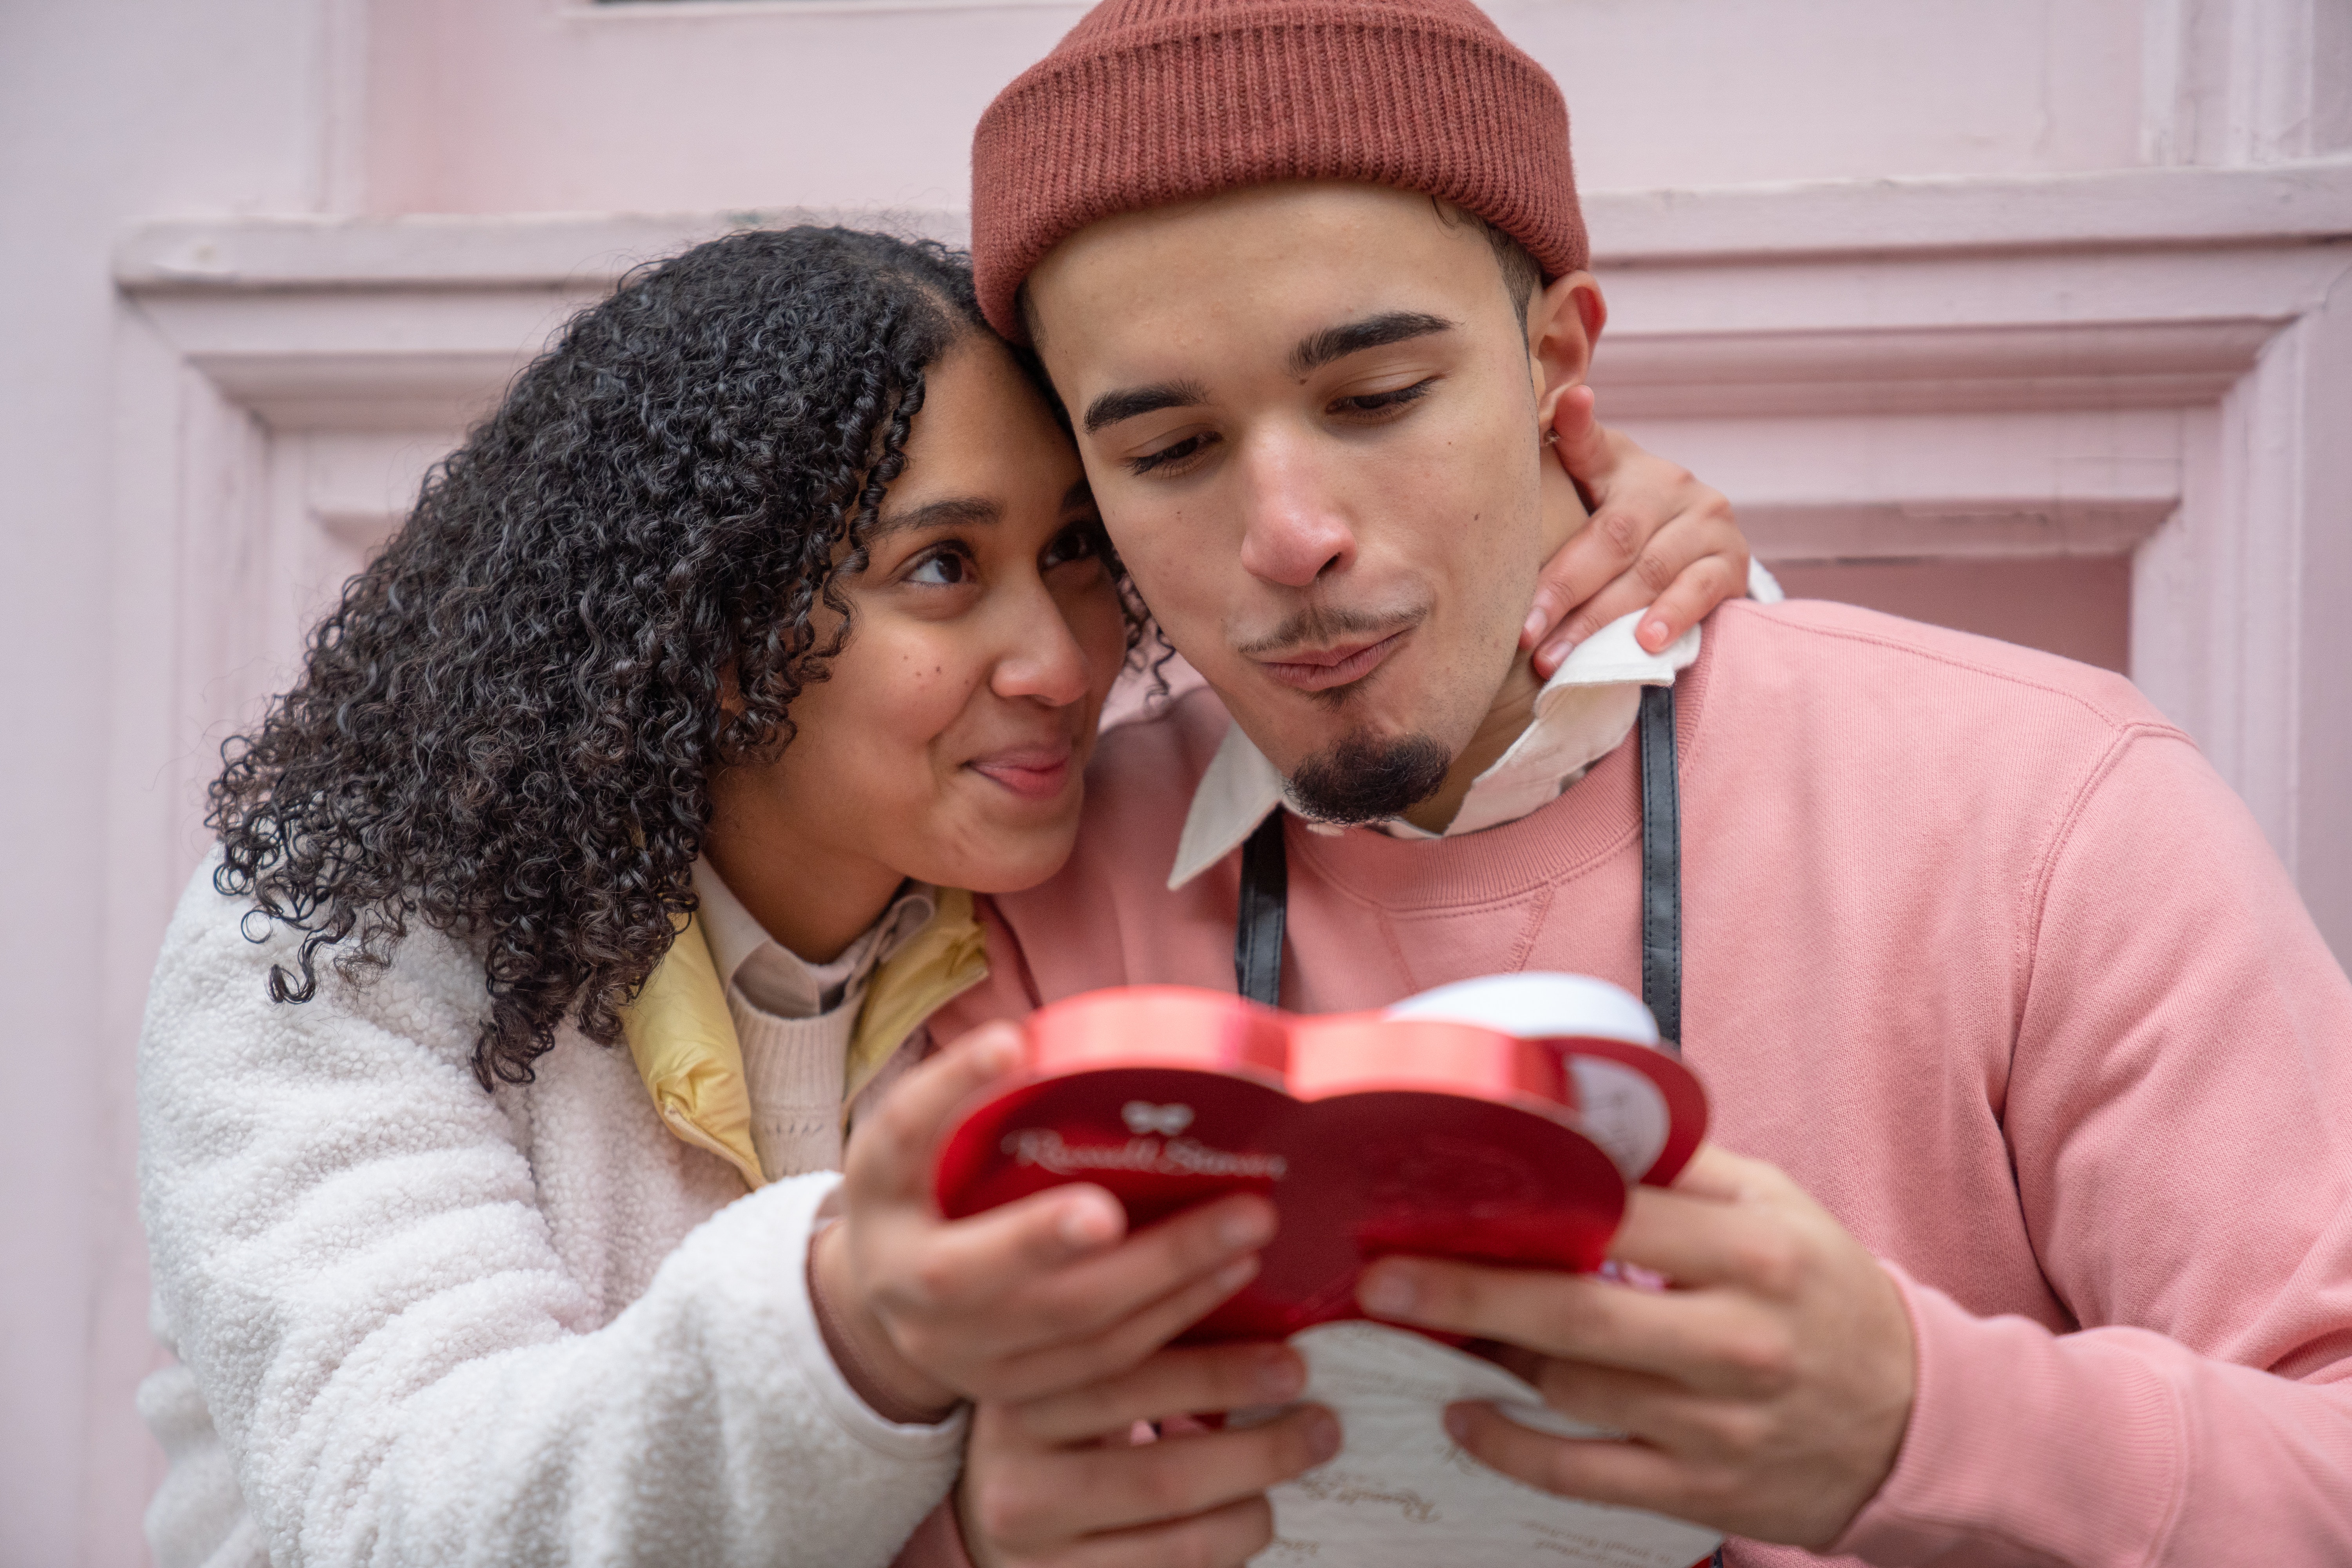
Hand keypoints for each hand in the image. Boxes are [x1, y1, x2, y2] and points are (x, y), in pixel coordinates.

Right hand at [815, 1023, 1278, 1414]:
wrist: (885, 1300)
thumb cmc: (926, 1189)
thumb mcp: (923, 1135)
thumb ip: (972, 1092)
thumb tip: (1051, 1036)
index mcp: (880, 1194)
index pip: (901, 1134)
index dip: (950, 1087)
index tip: (1011, 1041)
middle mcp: (904, 1281)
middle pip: (984, 1267)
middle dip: (1080, 1229)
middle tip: (1167, 1186)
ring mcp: (959, 1352)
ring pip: (1069, 1325)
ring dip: (1167, 1278)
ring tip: (1245, 1227)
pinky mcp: (1013, 1396)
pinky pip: (1104, 1373)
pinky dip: (1176, 1331)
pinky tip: (1234, 1287)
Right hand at [959, 1343, 1339, 1567]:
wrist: (996, 1506)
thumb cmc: (1062, 1420)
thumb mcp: (1074, 1373)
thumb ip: (1137, 1350)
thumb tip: (1262, 1323)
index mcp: (1019, 1399)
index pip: (1127, 1380)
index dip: (1219, 1367)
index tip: (1294, 1355)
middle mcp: (1017, 1478)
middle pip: (1164, 1471)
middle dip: (1260, 1447)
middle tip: (1322, 1419)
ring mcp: (1039, 1550)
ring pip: (1180, 1540)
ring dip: (1256, 1503)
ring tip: (1296, 1467)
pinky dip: (1227, 1546)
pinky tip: (1253, 1513)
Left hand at [1354, 1144, 1913, 1550]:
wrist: (1915, 1421)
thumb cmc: (1824, 1294)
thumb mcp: (1777, 1207)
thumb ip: (1684, 1166)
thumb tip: (1585, 1116)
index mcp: (1753, 1254)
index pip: (1618, 1219)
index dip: (1521, 1209)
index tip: (1438, 1200)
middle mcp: (1734, 1341)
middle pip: (1572, 1315)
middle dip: (1465, 1297)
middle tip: (1381, 1280)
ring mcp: (1714, 1425)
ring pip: (1567, 1391)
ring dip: (1481, 1361)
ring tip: (1416, 1329)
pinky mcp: (1699, 1491)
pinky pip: (1581, 1474)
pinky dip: (1511, 1447)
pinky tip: (1462, 1415)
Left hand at [1524, 386, 1750, 677]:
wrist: (1697, 548)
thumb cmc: (1621, 523)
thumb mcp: (1590, 491)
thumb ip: (1566, 462)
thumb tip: (1559, 402)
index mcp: (1625, 463)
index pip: (1593, 445)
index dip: (1579, 426)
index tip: (1572, 402)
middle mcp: (1671, 485)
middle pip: (1612, 538)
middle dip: (1562, 592)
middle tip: (1524, 634)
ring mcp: (1707, 523)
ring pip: (1648, 573)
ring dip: (1600, 621)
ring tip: (1559, 658)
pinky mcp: (1731, 563)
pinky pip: (1698, 592)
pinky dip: (1670, 617)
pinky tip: (1644, 644)